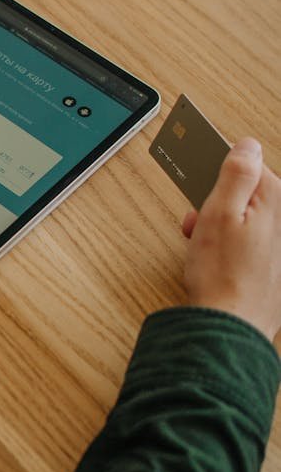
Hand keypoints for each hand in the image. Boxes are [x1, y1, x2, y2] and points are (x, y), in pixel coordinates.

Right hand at [182, 138, 280, 341]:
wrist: (229, 326)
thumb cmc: (222, 275)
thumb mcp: (220, 212)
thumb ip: (236, 174)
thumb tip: (247, 145)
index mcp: (275, 201)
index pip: (247, 164)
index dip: (217, 174)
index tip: (200, 182)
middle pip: (245, 193)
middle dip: (216, 202)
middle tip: (198, 220)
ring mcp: (279, 244)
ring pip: (244, 218)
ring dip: (219, 225)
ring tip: (202, 243)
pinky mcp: (272, 264)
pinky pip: (247, 240)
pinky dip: (229, 244)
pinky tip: (214, 259)